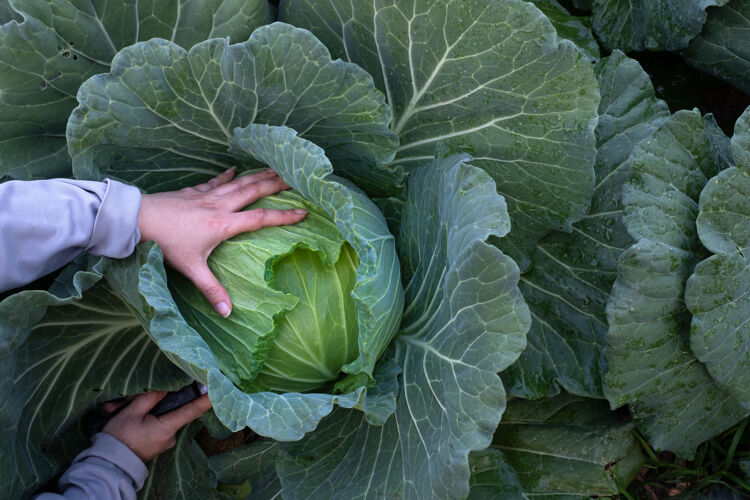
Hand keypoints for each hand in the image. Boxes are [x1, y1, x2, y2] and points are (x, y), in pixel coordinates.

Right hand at [102, 391, 211, 462]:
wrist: (108, 465)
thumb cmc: (119, 438)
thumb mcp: (131, 413)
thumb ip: (150, 398)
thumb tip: (165, 389)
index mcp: (167, 428)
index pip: (191, 411)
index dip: (205, 400)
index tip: (217, 390)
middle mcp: (170, 436)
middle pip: (168, 410)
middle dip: (150, 401)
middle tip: (126, 400)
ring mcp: (163, 440)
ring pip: (158, 417)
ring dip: (139, 410)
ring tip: (114, 409)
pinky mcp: (155, 442)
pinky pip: (152, 425)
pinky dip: (139, 418)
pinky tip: (119, 414)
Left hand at [137, 168, 306, 316]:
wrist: (137, 219)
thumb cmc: (165, 243)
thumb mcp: (191, 269)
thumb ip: (212, 290)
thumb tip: (228, 314)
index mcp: (223, 224)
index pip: (261, 219)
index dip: (284, 216)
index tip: (303, 212)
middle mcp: (219, 206)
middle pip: (253, 192)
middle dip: (276, 184)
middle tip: (295, 178)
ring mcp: (205, 196)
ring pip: (238, 183)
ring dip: (257, 175)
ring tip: (274, 168)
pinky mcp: (192, 192)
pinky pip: (215, 181)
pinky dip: (226, 175)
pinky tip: (233, 169)